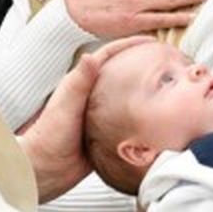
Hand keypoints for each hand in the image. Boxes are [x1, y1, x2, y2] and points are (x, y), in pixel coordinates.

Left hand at [20, 35, 154, 201]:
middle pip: (121, 73)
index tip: (150, 41)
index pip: (109, 55)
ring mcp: (99, 114)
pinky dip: (141, 116)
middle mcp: (91, 95)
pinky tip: (157, 119)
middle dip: (142, 64)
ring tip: (167, 86)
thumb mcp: (65, 106)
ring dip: (144, 90)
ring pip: (127, 96)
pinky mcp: (105, 133)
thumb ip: (78, 82)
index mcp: (81, 83)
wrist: (45, 170)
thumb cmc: (48, 138)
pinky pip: (127, 120)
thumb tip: (90, 56)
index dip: (129, 44)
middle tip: (165, 61)